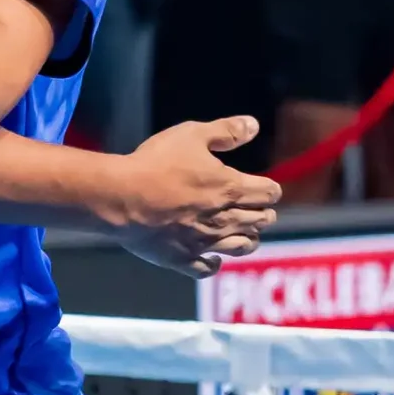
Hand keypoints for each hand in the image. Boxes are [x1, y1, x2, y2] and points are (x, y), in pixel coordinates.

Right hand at [113, 117, 279, 273]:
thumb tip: (254, 126)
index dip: (271, 189)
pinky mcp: (183, 258)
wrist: (122, 198)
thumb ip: (226, 130)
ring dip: (249, 239)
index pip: (269, 193)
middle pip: (261, 221)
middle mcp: (225, 219)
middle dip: (264, 214)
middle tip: (259, 210)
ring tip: (246, 235)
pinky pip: (208, 268)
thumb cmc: (156, 163)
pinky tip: (213, 258)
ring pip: (242, 247)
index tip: (267, 188)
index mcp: (231, 188)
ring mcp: (205, 242)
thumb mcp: (192, 135)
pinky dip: (215, 264)